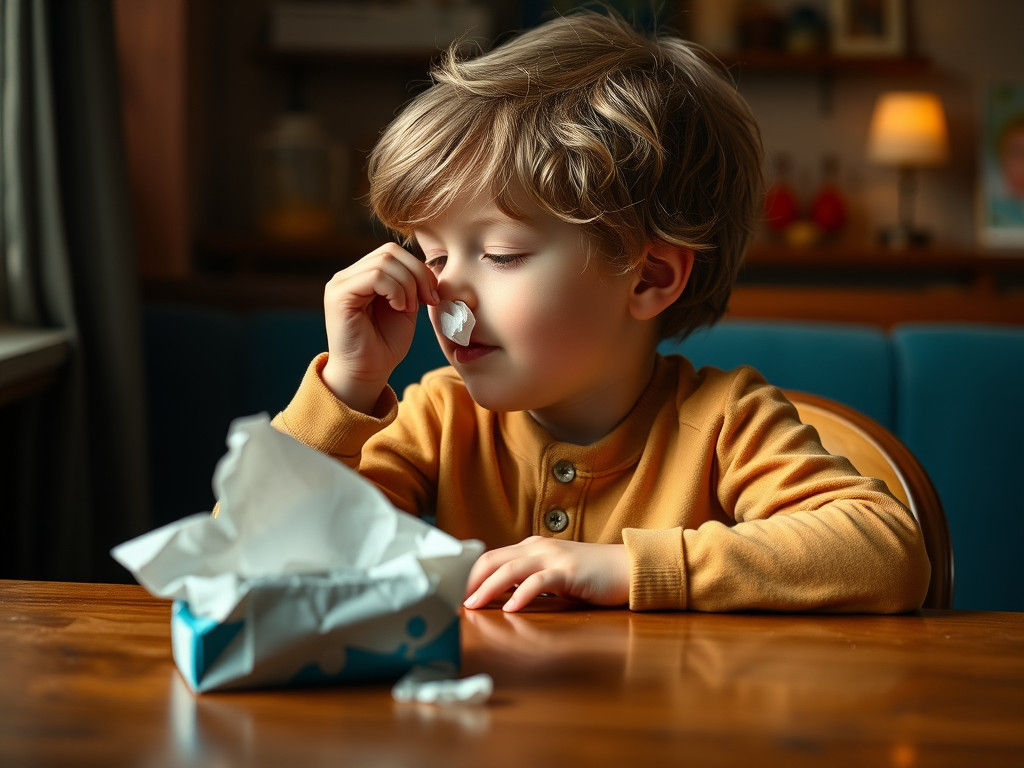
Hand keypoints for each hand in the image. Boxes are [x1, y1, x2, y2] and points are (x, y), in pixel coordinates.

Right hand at [322, 242, 438, 411]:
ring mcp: (341, 284)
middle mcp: (348, 276)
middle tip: (426, 301)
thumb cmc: (385, 345)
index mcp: (363, 276)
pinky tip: (400, 309)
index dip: (419, 269)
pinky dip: (396, 291)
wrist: (367, 373)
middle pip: (390, 252)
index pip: (393, 253)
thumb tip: (428, 265)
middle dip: (417, 275)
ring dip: (407, 286)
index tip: (432, 296)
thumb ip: (411, 284)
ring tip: (408, 309)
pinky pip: (375, 276)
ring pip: (384, 262)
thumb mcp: (406, 307)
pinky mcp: (339, 295)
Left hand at [462, 537, 629, 611]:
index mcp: (531, 548)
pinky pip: (540, 582)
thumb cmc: (590, 576)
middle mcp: (538, 548)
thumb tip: (500, 596)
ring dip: (487, 588)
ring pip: (510, 569)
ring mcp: (554, 558)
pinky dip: (522, 594)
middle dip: (468, 580)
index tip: (451, 592)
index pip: (490, 557)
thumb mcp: (553, 575)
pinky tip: (511, 609)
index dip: (468, 574)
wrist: (627, 568)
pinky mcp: (569, 572)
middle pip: (492, 560)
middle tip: (451, 600)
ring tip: (471, 605)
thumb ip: (528, 580)